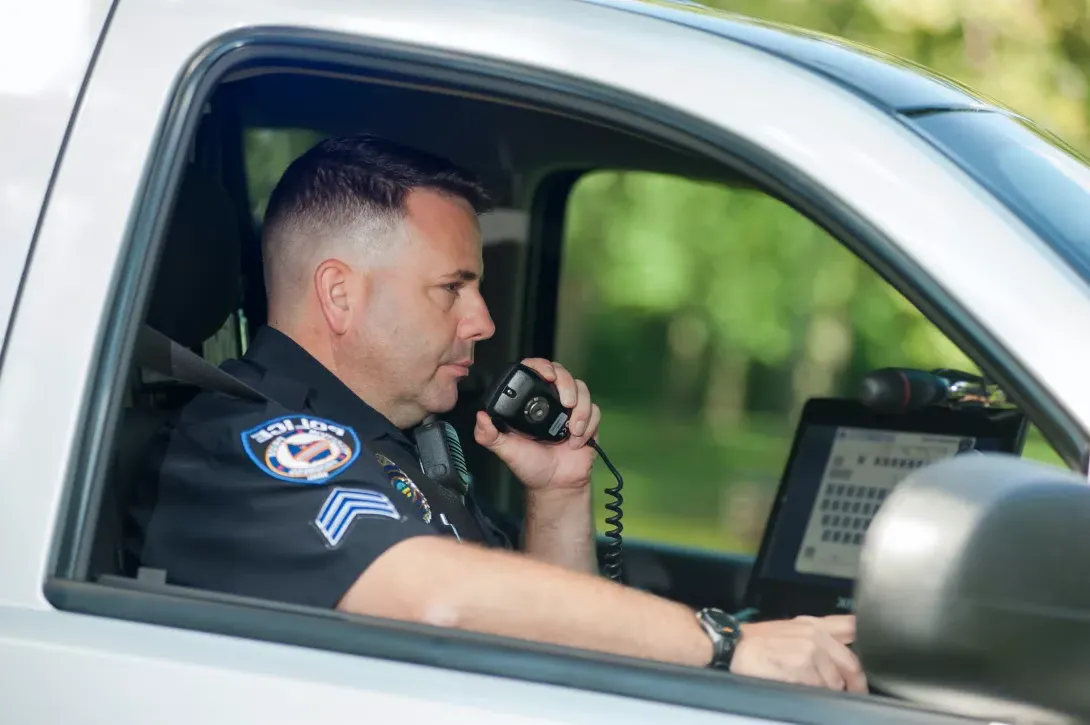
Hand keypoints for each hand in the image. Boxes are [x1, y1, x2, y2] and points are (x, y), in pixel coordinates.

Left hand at [474, 358, 600, 491]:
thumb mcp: (505, 450)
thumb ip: (488, 435)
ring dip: (581, 408)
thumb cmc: (530, 466)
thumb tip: (480, 416)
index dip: (542, 366)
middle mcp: (551, 402)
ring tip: (573, 430)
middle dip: (568, 385)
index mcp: (530, 403)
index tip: (547, 376)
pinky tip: (577, 441)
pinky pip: (595, 411)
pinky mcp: (588, 422)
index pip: (536, 371)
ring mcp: (570, 411)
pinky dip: (589, 424)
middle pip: (564, 374)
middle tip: (566, 402)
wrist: (555, 485)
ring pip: (583, 390)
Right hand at [730, 615, 866, 692]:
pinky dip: (815, 694)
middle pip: (852, 663)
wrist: (731, 646)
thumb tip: (835, 655)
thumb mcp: (789, 630)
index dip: (867, 639)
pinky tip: (800, 689)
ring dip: (830, 691)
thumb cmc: (755, 642)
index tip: (875, 651)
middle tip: (852, 692)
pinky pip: (820, 689)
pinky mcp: (801, 667)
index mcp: (813, 624)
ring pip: (836, 681)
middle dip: (854, 683)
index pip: (851, 626)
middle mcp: (815, 634)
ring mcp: (810, 650)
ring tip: (813, 690)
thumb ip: (815, 637)